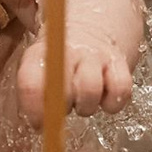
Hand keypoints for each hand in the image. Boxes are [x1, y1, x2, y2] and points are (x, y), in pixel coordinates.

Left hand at [15, 35, 132, 123]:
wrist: (90, 27)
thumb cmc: (59, 60)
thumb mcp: (38, 67)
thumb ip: (33, 91)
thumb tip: (38, 124)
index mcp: (40, 54)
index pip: (31, 83)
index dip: (35, 110)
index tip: (39, 125)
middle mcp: (67, 51)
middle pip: (61, 88)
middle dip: (61, 108)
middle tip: (62, 107)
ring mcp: (95, 55)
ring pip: (90, 90)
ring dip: (86, 106)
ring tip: (83, 103)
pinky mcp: (119, 63)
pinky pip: (121, 90)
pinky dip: (113, 103)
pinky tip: (104, 100)